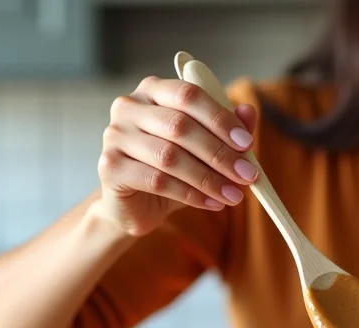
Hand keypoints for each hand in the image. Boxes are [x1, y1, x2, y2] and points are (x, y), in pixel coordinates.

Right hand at [96, 76, 259, 235]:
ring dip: (209, 179)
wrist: (136, 205)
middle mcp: (129, 106)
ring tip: (234, 195)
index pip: (189, 94)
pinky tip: (212, 204)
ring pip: (170, 157)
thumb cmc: (172, 171)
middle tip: (247, 175)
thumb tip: (248, 112)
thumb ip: (225, 130)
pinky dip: (191, 195)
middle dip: (219, 153)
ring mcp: (115, 136)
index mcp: (153, 91)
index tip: (247, 143)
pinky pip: (157, 181)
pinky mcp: (110, 167)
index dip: (220, 118)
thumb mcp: (203, 151)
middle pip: (180, 126)